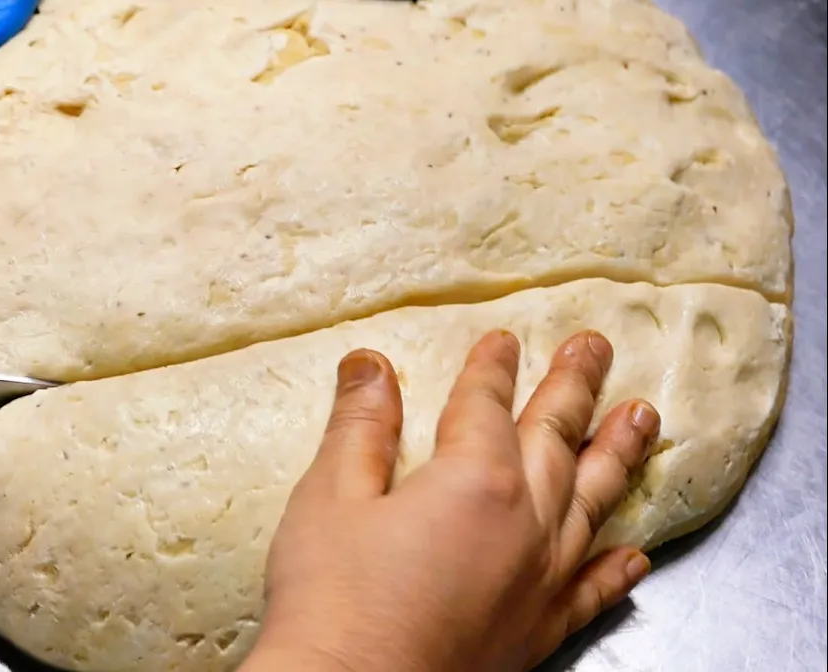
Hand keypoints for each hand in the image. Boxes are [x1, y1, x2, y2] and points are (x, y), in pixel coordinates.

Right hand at [243, 330, 658, 671]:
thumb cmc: (333, 597)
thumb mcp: (329, 496)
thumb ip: (359, 427)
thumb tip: (370, 365)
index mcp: (474, 479)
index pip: (487, 404)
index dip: (493, 366)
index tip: (504, 339)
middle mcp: (525, 524)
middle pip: (557, 438)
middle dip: (574, 387)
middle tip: (596, 348)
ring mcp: (540, 581)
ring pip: (593, 502)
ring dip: (618, 455)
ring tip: (642, 418)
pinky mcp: (538, 632)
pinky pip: (593, 591)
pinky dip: (616, 570)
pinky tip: (634, 555)